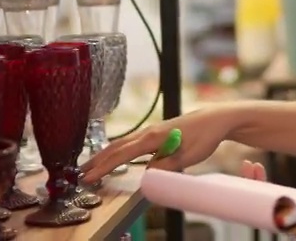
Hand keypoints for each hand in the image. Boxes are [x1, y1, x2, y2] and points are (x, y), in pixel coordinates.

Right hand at [79, 106, 237, 183]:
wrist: (215, 119)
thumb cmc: (204, 136)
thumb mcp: (187, 156)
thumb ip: (165, 165)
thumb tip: (145, 175)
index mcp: (153, 138)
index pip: (122, 155)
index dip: (104, 167)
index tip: (89, 177)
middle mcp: (148, 133)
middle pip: (117, 148)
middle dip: (98, 160)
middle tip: (80, 173)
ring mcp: (151, 132)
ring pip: (122, 144)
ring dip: (105, 155)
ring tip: (91, 165)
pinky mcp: (156, 133)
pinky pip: (131, 143)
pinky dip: (118, 150)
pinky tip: (115, 156)